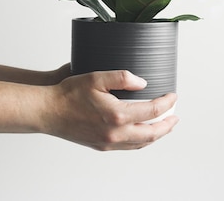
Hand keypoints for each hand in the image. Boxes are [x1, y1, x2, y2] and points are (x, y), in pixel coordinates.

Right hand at [41, 70, 178, 150]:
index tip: (173, 95)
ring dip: (156, 135)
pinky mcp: (101, 145)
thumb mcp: (97, 77)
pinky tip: (142, 133)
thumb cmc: (69, 93)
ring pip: (141, 143)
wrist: (48, 111)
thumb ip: (122, 77)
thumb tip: (143, 83)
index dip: (167, 102)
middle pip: (152, 133)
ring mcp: (108, 142)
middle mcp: (115, 133)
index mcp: (117, 115)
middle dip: (168, 125)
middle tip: (176, 116)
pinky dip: (141, 141)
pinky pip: (128, 146)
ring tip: (164, 126)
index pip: (153, 110)